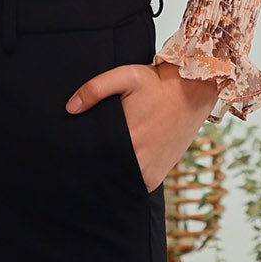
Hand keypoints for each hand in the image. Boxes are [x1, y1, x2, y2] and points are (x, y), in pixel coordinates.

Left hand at [65, 60, 218, 192]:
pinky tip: (116, 164)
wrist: (190, 93)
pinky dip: (123, 177)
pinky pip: (131, 184)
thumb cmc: (156, 83)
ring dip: (108, 171)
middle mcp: (138, 160)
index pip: (92, 155)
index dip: (80, 153)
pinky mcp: (155, 178)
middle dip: (91, 163)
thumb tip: (70, 108)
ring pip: (117, 179)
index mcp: (127, 138)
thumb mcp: (125, 76)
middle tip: (80, 155)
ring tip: (100, 157)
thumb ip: (95, 89)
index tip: (70, 151)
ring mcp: (147, 172)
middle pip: (103, 169)